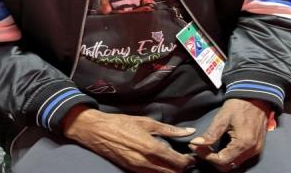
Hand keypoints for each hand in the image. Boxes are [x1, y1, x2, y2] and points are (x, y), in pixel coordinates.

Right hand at [62, 105, 195, 172]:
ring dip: (170, 170)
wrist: (98, 131)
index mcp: (152, 148)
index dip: (188, 161)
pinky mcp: (132, 170)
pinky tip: (161, 163)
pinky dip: (159, 171)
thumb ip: (169, 129)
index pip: (177, 162)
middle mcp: (146, 163)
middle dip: (181, 168)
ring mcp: (139, 169)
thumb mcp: (147, 122)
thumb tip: (188, 131)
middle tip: (186, 159)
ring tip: (175, 161)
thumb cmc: (122, 123)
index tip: (192, 156)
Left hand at [188, 99, 270, 171]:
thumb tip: (196, 143)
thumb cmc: (239, 104)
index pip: (222, 160)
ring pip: (234, 164)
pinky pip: (241, 158)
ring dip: (221, 159)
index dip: (206, 156)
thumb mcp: (223, 117)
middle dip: (212, 159)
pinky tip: (221, 146)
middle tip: (201, 148)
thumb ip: (211, 133)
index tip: (195, 147)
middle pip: (228, 166)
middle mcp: (252, 150)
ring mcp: (256, 150)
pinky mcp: (256, 148)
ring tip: (209, 148)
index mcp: (244, 143)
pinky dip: (229, 156)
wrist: (255, 96)